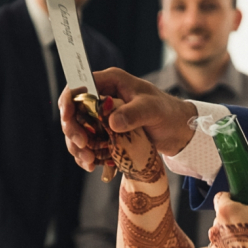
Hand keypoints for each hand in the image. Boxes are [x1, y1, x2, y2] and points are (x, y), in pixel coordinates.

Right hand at [59, 70, 196, 170]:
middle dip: (73, 130)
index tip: (68, 119)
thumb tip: (112, 122)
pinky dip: (87, 155)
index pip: (79, 86)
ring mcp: (103, 117)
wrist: (179, 132)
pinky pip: (89, 144)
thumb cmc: (168, 113)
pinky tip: (92, 165)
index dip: (68, 101)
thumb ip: (134, 114)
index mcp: (110, 82)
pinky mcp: (106, 134)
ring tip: (89, 161)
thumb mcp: (153, 110)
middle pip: (74, 111)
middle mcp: (102, 98)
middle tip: (83, 146)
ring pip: (78, 130)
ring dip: (78, 146)